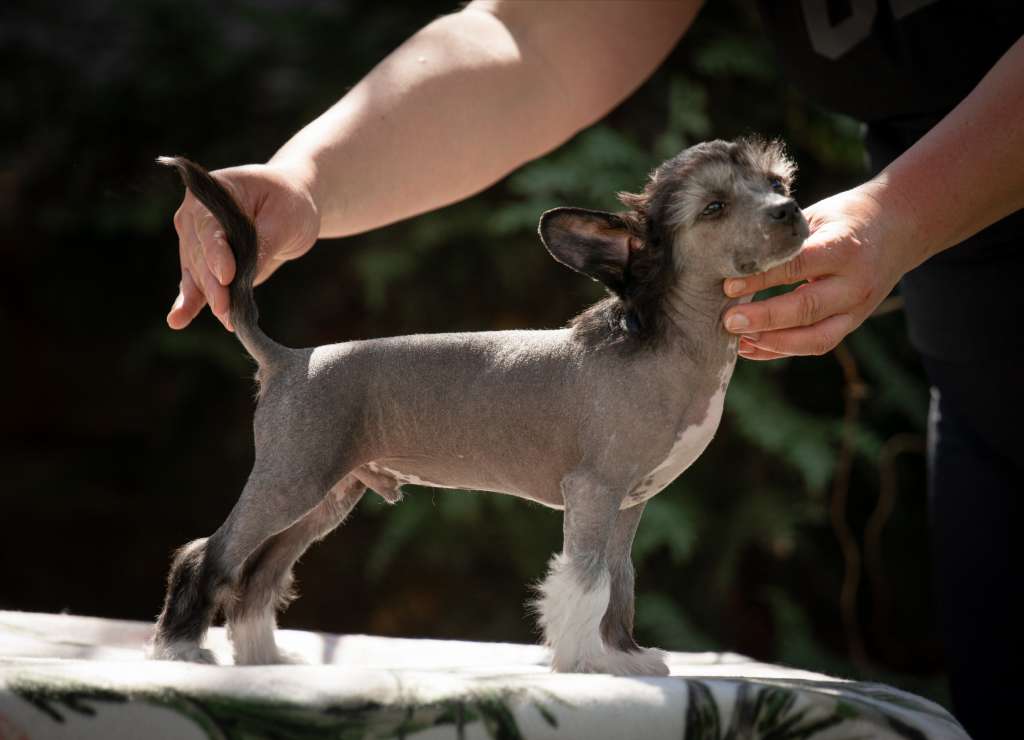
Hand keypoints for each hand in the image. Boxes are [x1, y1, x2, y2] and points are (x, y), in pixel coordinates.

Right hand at [167, 163, 319, 330]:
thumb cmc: (289, 203)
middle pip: (199, 255)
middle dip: (213, 285)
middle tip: (225, 308)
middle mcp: (194, 217)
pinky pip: (194, 285)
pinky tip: (178, 320)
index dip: (216, 253)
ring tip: (223, 318)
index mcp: (210, 194)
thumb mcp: (284, 219)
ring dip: (208, 299)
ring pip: (197, 275)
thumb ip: (262, 244)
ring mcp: (196, 241)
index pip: (209, 228)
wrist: (290, 207)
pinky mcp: (204, 265)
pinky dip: (189, 303)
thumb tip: (242, 277)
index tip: (226, 276)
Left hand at [721, 183, 916, 359]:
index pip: (797, 266)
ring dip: (773, 343)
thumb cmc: (847, 218)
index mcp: (844, 248)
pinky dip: (781, 350)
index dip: (762, 278)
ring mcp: (857, 308)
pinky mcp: (852, 323)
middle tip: (729, 321)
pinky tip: (751, 348)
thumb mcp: (819, 216)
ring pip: (816, 338)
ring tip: (737, 340)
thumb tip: (734, 256)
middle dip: (765, 319)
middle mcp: (854, 283)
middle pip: (807, 308)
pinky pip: (817, 344)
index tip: (728, 285)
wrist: (900, 228)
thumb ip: (786, 240)